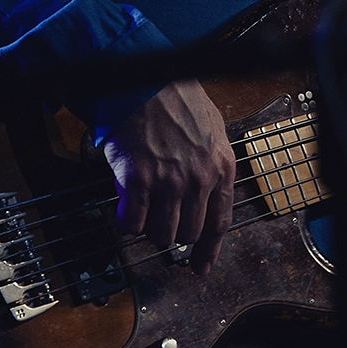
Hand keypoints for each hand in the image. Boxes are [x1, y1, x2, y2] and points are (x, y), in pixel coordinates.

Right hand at [101, 79, 234, 270]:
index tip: (200, 266)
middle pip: (188, 233)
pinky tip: (125, 206)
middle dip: (173, 233)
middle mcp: (199, 179)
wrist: (144, 81)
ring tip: (142, 208)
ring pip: (161, 234)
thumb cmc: (176, 99)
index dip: (209, 249)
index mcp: (221, 167)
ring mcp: (169, 181)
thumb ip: (210, 164)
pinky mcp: (138, 180)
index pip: (219, 222)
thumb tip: (203, 196)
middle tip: (159, 221)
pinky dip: (127, 220)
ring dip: (149, 227)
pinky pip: (132, 221)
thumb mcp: (211, 130)